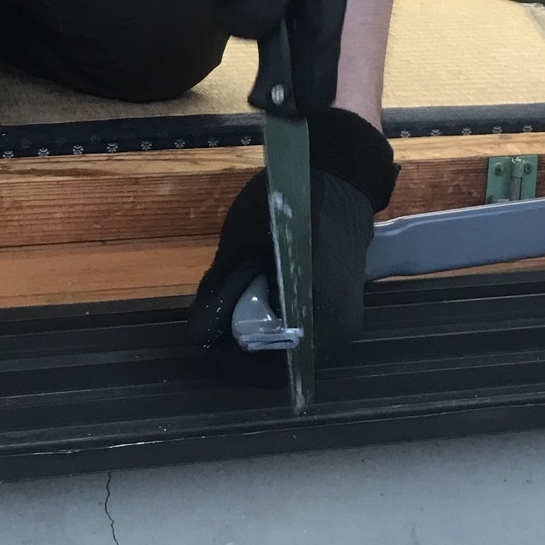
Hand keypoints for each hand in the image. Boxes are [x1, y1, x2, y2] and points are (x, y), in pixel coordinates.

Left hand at [187, 108, 397, 384]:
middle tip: (218, 322)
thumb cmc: (294, 203)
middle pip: (285, 364)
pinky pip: (307, 332)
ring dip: (264, 337)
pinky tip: (262, 299)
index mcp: (320, 320)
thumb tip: (198, 334)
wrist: (341, 173)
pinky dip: (281, 325)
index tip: (210, 338)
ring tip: (237, 309)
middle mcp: (340, 332)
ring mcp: (347, 320)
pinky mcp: (344, 306)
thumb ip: (221, 291)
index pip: (272, 371)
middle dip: (247, 349)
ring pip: (296, 349)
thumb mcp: (244, 243)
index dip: (234, 362)